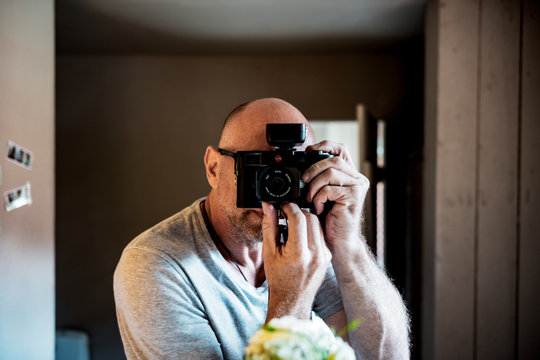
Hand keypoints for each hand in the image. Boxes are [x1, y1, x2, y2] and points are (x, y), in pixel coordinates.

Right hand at [261, 202, 331, 320]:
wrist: (292, 300)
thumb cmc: (278, 278)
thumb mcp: (269, 252)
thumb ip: (269, 226)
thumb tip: (268, 206)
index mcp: (298, 253)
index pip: (298, 218)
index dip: (289, 207)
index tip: (282, 205)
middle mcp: (314, 254)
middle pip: (310, 217)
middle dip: (297, 211)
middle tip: (286, 213)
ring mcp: (324, 255)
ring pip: (317, 224)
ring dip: (305, 219)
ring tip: (292, 224)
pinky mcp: (328, 256)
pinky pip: (320, 235)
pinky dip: (311, 230)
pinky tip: (301, 236)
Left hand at [302, 141, 369, 250]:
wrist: (337, 241)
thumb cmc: (328, 219)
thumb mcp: (320, 193)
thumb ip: (317, 179)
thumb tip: (301, 166)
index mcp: (349, 174)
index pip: (340, 149)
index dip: (325, 145)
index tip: (309, 150)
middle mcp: (357, 178)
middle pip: (333, 159)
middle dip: (313, 168)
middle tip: (303, 181)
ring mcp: (357, 187)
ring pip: (331, 171)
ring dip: (314, 185)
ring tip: (310, 199)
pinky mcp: (354, 197)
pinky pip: (330, 188)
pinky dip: (318, 198)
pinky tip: (318, 208)